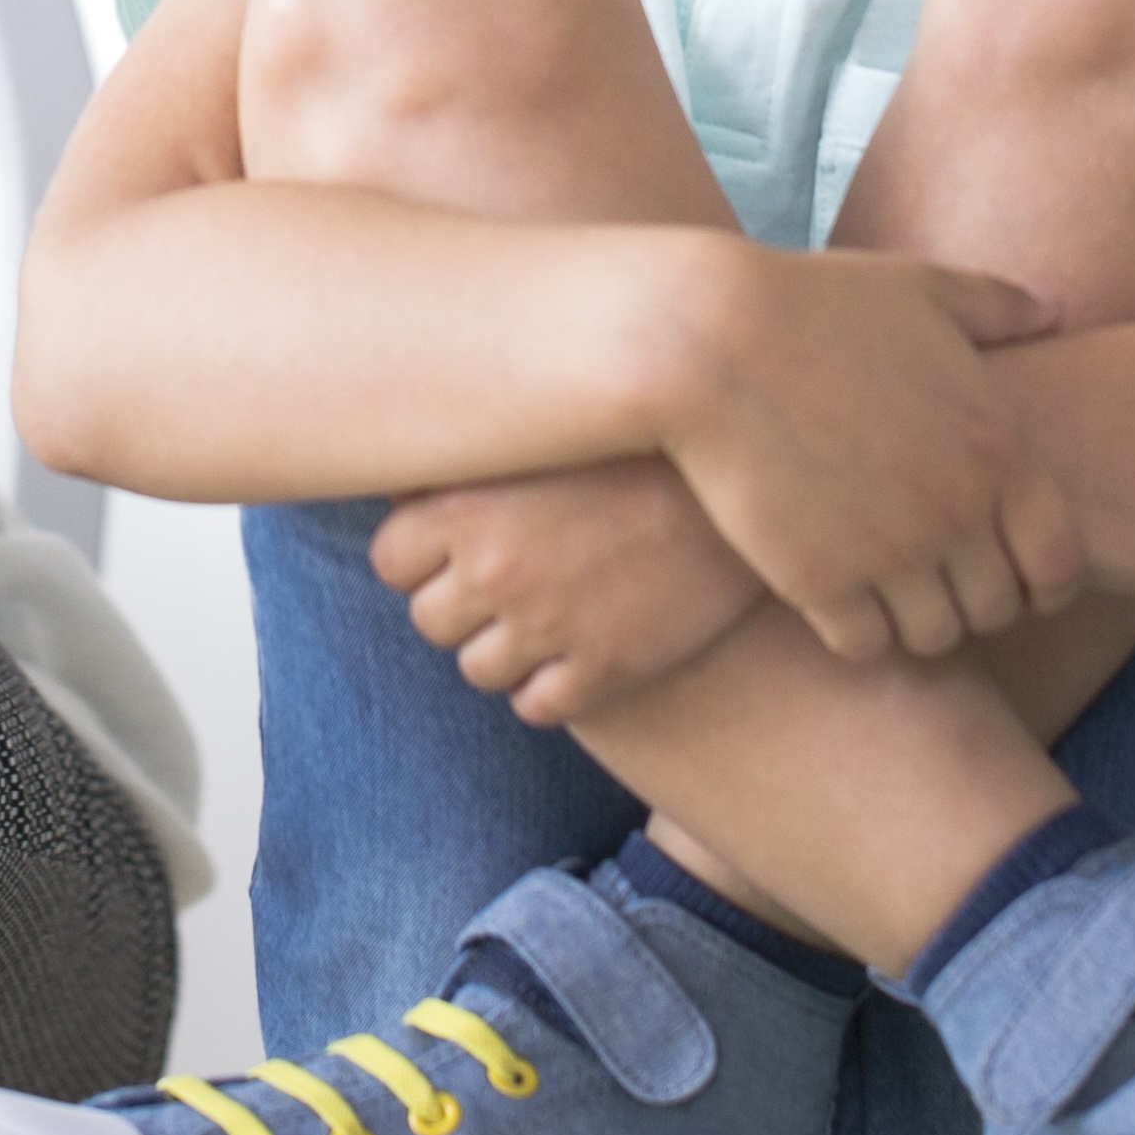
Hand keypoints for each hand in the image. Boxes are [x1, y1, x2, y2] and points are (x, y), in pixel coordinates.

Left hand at [374, 458, 764, 726]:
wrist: (744, 481)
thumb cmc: (639, 443)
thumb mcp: (544, 428)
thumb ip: (467, 446)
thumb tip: (400, 446)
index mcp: (468, 506)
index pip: (390, 560)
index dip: (420, 553)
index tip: (455, 538)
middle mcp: (497, 570)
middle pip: (429, 620)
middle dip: (460, 602)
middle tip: (508, 573)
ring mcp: (550, 626)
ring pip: (479, 670)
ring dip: (503, 648)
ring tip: (543, 611)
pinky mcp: (604, 669)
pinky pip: (538, 706)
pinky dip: (549, 687)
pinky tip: (575, 650)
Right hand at [651, 245, 1079, 661]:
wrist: (706, 339)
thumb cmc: (812, 303)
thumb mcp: (919, 287)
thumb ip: (996, 304)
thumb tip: (1053, 309)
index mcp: (998, 448)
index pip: (1058, 563)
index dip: (1043, 583)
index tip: (1009, 575)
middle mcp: (957, 511)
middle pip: (996, 610)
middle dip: (971, 602)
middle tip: (932, 579)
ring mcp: (890, 553)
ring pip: (932, 638)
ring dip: (912, 622)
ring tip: (882, 590)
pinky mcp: (820, 581)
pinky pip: (864, 644)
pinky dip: (854, 630)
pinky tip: (830, 592)